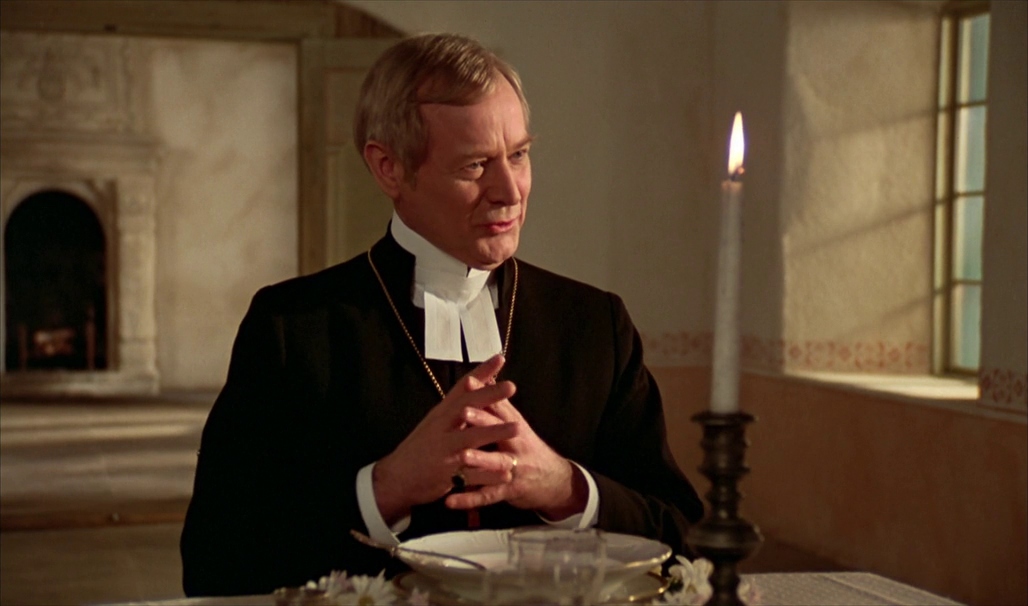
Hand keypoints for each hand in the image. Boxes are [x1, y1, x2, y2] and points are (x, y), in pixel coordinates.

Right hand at [372, 355, 519, 524]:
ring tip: (518, 427)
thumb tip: (473, 384)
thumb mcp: (435, 423)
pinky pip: (471, 474)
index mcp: (441, 415)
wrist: (395, 479)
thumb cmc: (420, 448)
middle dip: (489, 396)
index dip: (480, 373)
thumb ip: (455, 407)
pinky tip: (507, 473)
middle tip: (511, 385)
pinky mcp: (445, 475)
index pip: (462, 388)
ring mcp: (444, 452)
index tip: (499, 358)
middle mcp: (441, 429)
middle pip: (466, 408)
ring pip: (471, 439)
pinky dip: (489, 473)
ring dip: (494, 432)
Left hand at [446, 394, 587, 520]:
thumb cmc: (527, 448)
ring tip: (462, 457)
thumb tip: (484, 377)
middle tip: (464, 412)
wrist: (554, 480)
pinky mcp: (509, 491)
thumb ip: (499, 405)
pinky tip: (450, 501)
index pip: (500, 406)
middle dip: (481, 421)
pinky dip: (468, 499)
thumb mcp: (517, 424)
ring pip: (495, 463)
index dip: (485, 394)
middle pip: (498, 430)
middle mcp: (516, 444)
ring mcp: (514, 468)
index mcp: (515, 425)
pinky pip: (487, 496)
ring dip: (479, 460)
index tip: (469, 382)